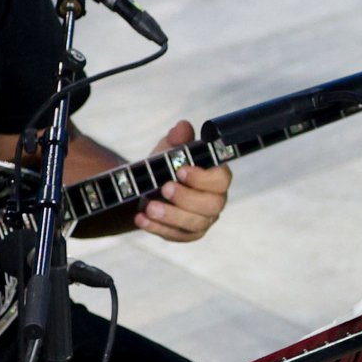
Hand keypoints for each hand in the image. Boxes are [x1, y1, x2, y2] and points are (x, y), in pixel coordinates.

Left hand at [135, 121, 229, 242]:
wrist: (148, 187)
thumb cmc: (165, 167)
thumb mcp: (168, 150)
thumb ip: (178, 139)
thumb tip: (182, 126)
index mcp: (216, 177)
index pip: (221, 180)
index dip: (203, 178)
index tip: (180, 170)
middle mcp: (215, 200)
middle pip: (212, 205)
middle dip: (187, 198)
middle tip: (164, 188)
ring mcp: (203, 220)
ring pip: (195, 223)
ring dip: (171, 216)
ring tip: (148, 207)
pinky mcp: (188, 234)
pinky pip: (177, 235)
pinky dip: (158, 228)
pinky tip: (141, 218)